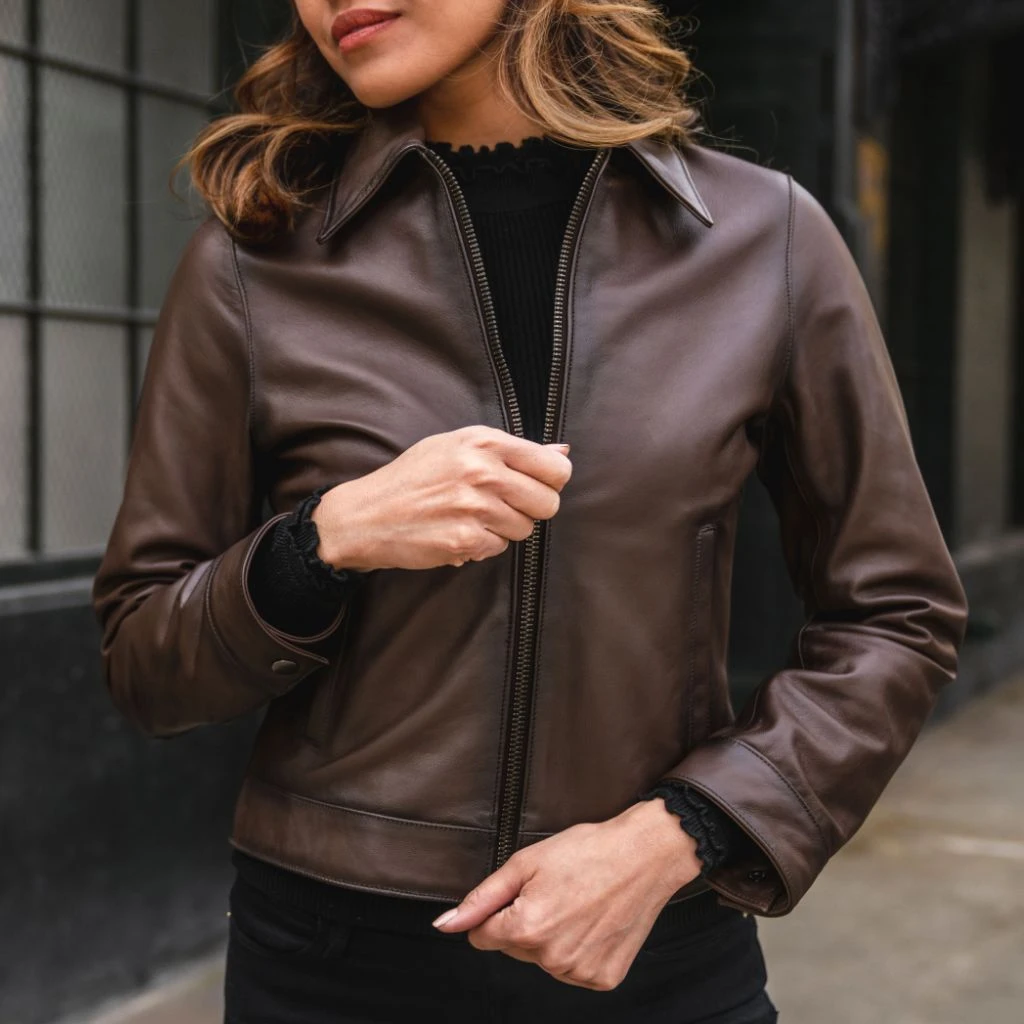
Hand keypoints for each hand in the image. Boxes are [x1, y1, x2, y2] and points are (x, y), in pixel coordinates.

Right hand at [310, 425, 571, 571]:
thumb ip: (512, 450)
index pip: (555, 468)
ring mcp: (474, 506)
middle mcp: (482, 471)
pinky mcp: (465, 539)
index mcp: (484, 442)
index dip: (551, 482)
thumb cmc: (413, 478)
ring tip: (472, 518)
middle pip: (548, 503)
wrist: (366, 515)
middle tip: (502, 507)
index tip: (535, 487)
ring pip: (525, 529)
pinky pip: (499, 548)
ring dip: (504, 529)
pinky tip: (458, 532)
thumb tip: (562, 452)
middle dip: (530, 509)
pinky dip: (483, 545)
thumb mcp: (457, 447)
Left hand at [431, 798, 702, 990]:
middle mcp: (550, 959)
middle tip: (556, 890)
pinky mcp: (602, 978)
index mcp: (525, 929)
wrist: (644, 856)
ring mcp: (578, 972)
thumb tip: (445, 925)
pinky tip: (593, 921)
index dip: (498, 910)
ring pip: (543, 959)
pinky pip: (573, 969)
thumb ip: (482, 898)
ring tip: (577, 902)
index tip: (524, 891)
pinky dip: (578, 948)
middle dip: (525, 921)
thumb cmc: (587, 851)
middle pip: (514, 947)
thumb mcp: (526, 863)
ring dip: (552, 936)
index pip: (483, 936)